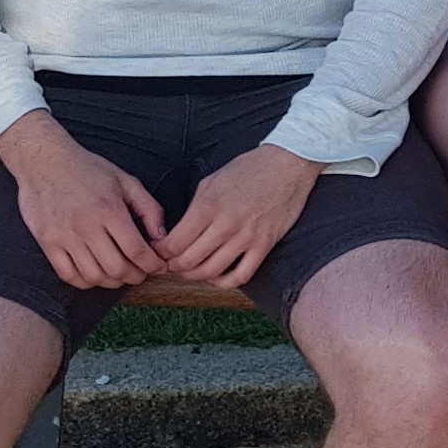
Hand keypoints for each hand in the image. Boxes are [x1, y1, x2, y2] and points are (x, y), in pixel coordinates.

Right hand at [0, 111, 167, 288]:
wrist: (44, 160)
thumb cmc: (87, 169)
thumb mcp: (126, 181)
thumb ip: (149, 209)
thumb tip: (162, 238)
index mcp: (109, 209)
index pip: (136, 250)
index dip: (153, 265)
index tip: (159, 267)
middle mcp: (86, 225)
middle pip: (117, 268)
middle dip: (136, 276)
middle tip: (142, 273)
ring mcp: (64, 236)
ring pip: (93, 276)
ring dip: (113, 282)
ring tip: (120, 275)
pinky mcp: (47, 242)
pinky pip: (68, 275)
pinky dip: (85, 282)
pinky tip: (95, 275)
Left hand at [158, 144, 320, 288]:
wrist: (288, 165)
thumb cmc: (249, 169)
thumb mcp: (212, 181)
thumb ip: (195, 208)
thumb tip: (179, 231)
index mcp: (208, 205)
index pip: (175, 242)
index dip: (162, 252)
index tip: (160, 252)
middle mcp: (226, 224)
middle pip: (189, 261)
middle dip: (174, 267)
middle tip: (171, 265)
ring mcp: (247, 237)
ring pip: (212, 271)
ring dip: (195, 276)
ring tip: (191, 271)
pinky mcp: (265, 245)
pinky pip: (241, 275)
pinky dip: (224, 282)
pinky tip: (217, 276)